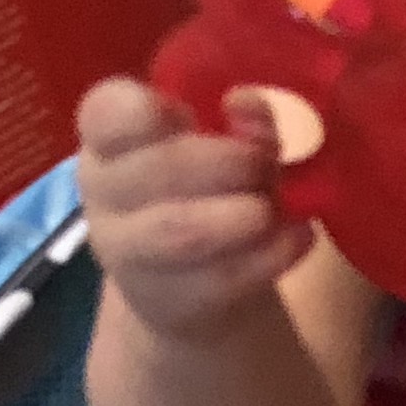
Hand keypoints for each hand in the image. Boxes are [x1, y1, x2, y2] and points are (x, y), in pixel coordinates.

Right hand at [74, 77, 307, 340]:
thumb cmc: (202, 186)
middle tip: (266, 164)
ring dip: (243, 213)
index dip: (147, 108)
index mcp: (110, 137)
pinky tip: (299, 236)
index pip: (105, 113)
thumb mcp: (222, 144)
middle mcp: (105, 192)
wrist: (187, 280)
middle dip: (231, 162)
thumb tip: (249, 105)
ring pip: (181, 231)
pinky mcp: (169, 300)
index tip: (187, 111)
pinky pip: (222, 277)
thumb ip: (242, 120)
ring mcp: (130, 250)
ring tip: (273, 207)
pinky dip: (272, 254)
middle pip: (160, 168)